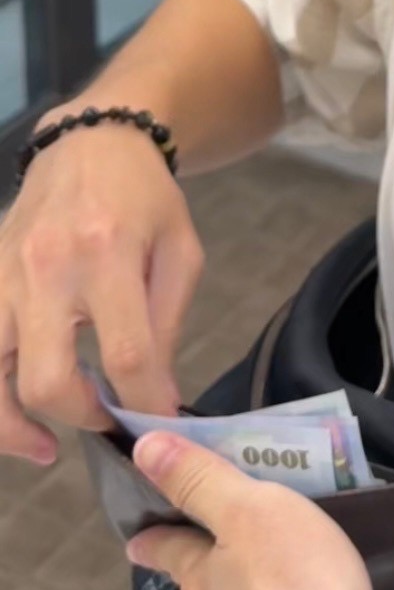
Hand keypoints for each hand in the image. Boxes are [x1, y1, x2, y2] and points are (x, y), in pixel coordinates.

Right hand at [0, 118, 203, 460]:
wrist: (89, 143)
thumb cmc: (144, 198)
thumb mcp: (180, 250)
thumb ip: (168, 324)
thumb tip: (156, 399)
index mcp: (108, 254)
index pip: (126, 355)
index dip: (144, 403)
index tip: (157, 423)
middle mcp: (47, 268)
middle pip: (49, 379)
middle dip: (83, 416)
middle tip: (108, 416)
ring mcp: (5, 275)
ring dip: (16, 427)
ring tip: (45, 446)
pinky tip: (15, 413)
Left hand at [129, 432, 373, 589]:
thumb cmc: (291, 580)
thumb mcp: (246, 514)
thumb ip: (199, 483)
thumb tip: (142, 448)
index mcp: (199, 574)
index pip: (164, 547)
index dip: (151, 537)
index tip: (136, 537)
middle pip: (197, 577)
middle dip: (200, 556)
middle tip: (210, 532)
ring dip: (239, 577)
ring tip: (258, 555)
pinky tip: (289, 588)